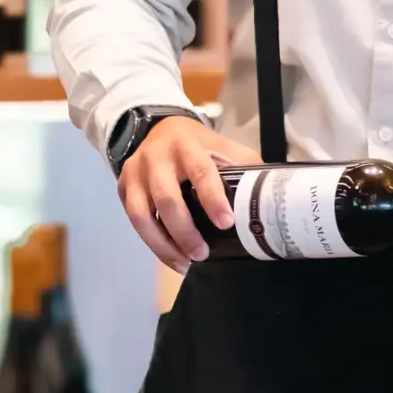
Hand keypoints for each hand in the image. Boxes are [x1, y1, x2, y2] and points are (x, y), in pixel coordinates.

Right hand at [117, 119, 261, 274]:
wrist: (158, 129)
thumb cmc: (197, 144)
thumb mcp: (221, 146)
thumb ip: (243, 166)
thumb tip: (268, 196)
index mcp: (187, 145)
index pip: (200, 172)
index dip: (213, 199)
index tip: (226, 223)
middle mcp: (156, 157)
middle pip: (167, 199)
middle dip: (184, 231)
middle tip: (202, 254)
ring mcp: (135, 173)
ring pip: (142, 215)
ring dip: (163, 245)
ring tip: (185, 263)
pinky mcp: (123, 188)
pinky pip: (135, 221)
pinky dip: (152, 243)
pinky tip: (171, 256)